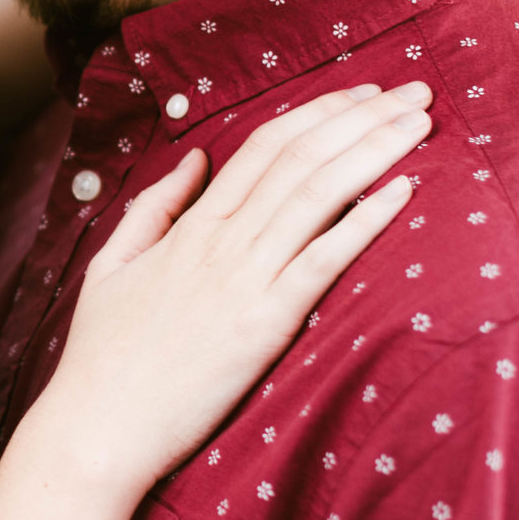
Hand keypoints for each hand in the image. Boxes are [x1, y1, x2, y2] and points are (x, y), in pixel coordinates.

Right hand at [29, 84, 430, 493]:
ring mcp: (243, 282)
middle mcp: (222, 243)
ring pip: (318, 195)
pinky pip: (322, 261)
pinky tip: (404, 190)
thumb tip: (196, 160)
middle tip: (415, 90)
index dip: (319, 112)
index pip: (263, 148)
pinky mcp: (263, 326)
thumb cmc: (101, 358)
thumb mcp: (113, 266)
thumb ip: (155, 208)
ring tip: (422, 121)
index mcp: (190, 227)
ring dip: (375, 150)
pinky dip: (365, 221)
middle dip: (364, 117)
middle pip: (302, 158)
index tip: (364, 92)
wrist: (96, 429)